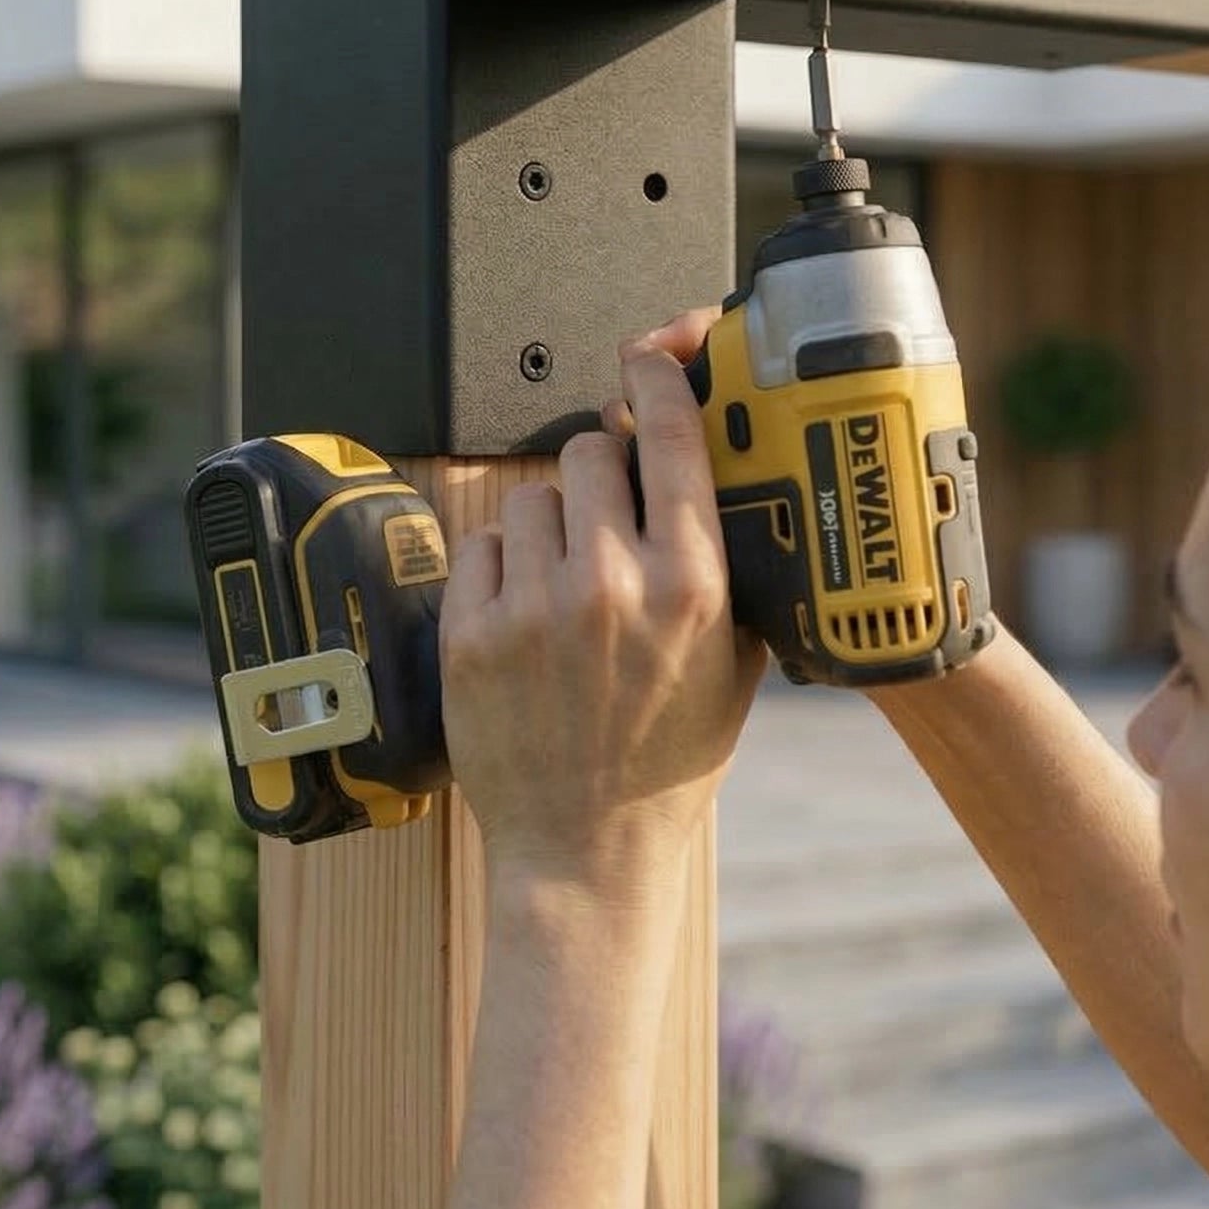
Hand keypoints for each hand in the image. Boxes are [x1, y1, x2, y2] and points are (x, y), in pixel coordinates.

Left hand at [438, 326, 765, 897]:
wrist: (588, 849)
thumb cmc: (667, 759)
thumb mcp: (736, 660)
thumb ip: (727, 563)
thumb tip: (704, 470)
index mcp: (692, 584)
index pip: (669, 435)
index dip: (656, 380)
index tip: (648, 359)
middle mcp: (614, 584)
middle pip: (589, 452)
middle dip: (598, 477)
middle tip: (605, 525)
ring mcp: (536, 607)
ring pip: (531, 495)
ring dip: (547, 526)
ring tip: (564, 588)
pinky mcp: (472, 633)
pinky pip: (481, 546)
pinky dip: (500, 568)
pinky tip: (524, 616)